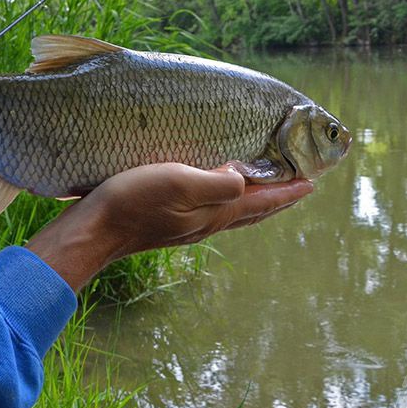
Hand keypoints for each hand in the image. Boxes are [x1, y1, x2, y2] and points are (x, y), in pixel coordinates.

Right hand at [26, 163, 312, 291]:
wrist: (92, 232)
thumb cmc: (133, 202)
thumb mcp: (179, 182)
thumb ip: (218, 182)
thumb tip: (245, 175)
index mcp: (215, 213)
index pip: (263, 200)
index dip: (289, 190)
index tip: (314, 181)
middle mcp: (207, 223)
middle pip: (253, 210)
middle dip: (278, 197)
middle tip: (299, 184)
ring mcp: (188, 226)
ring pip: (234, 212)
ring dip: (255, 199)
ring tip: (266, 186)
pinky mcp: (169, 222)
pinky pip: (213, 210)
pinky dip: (228, 199)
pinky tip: (216, 192)